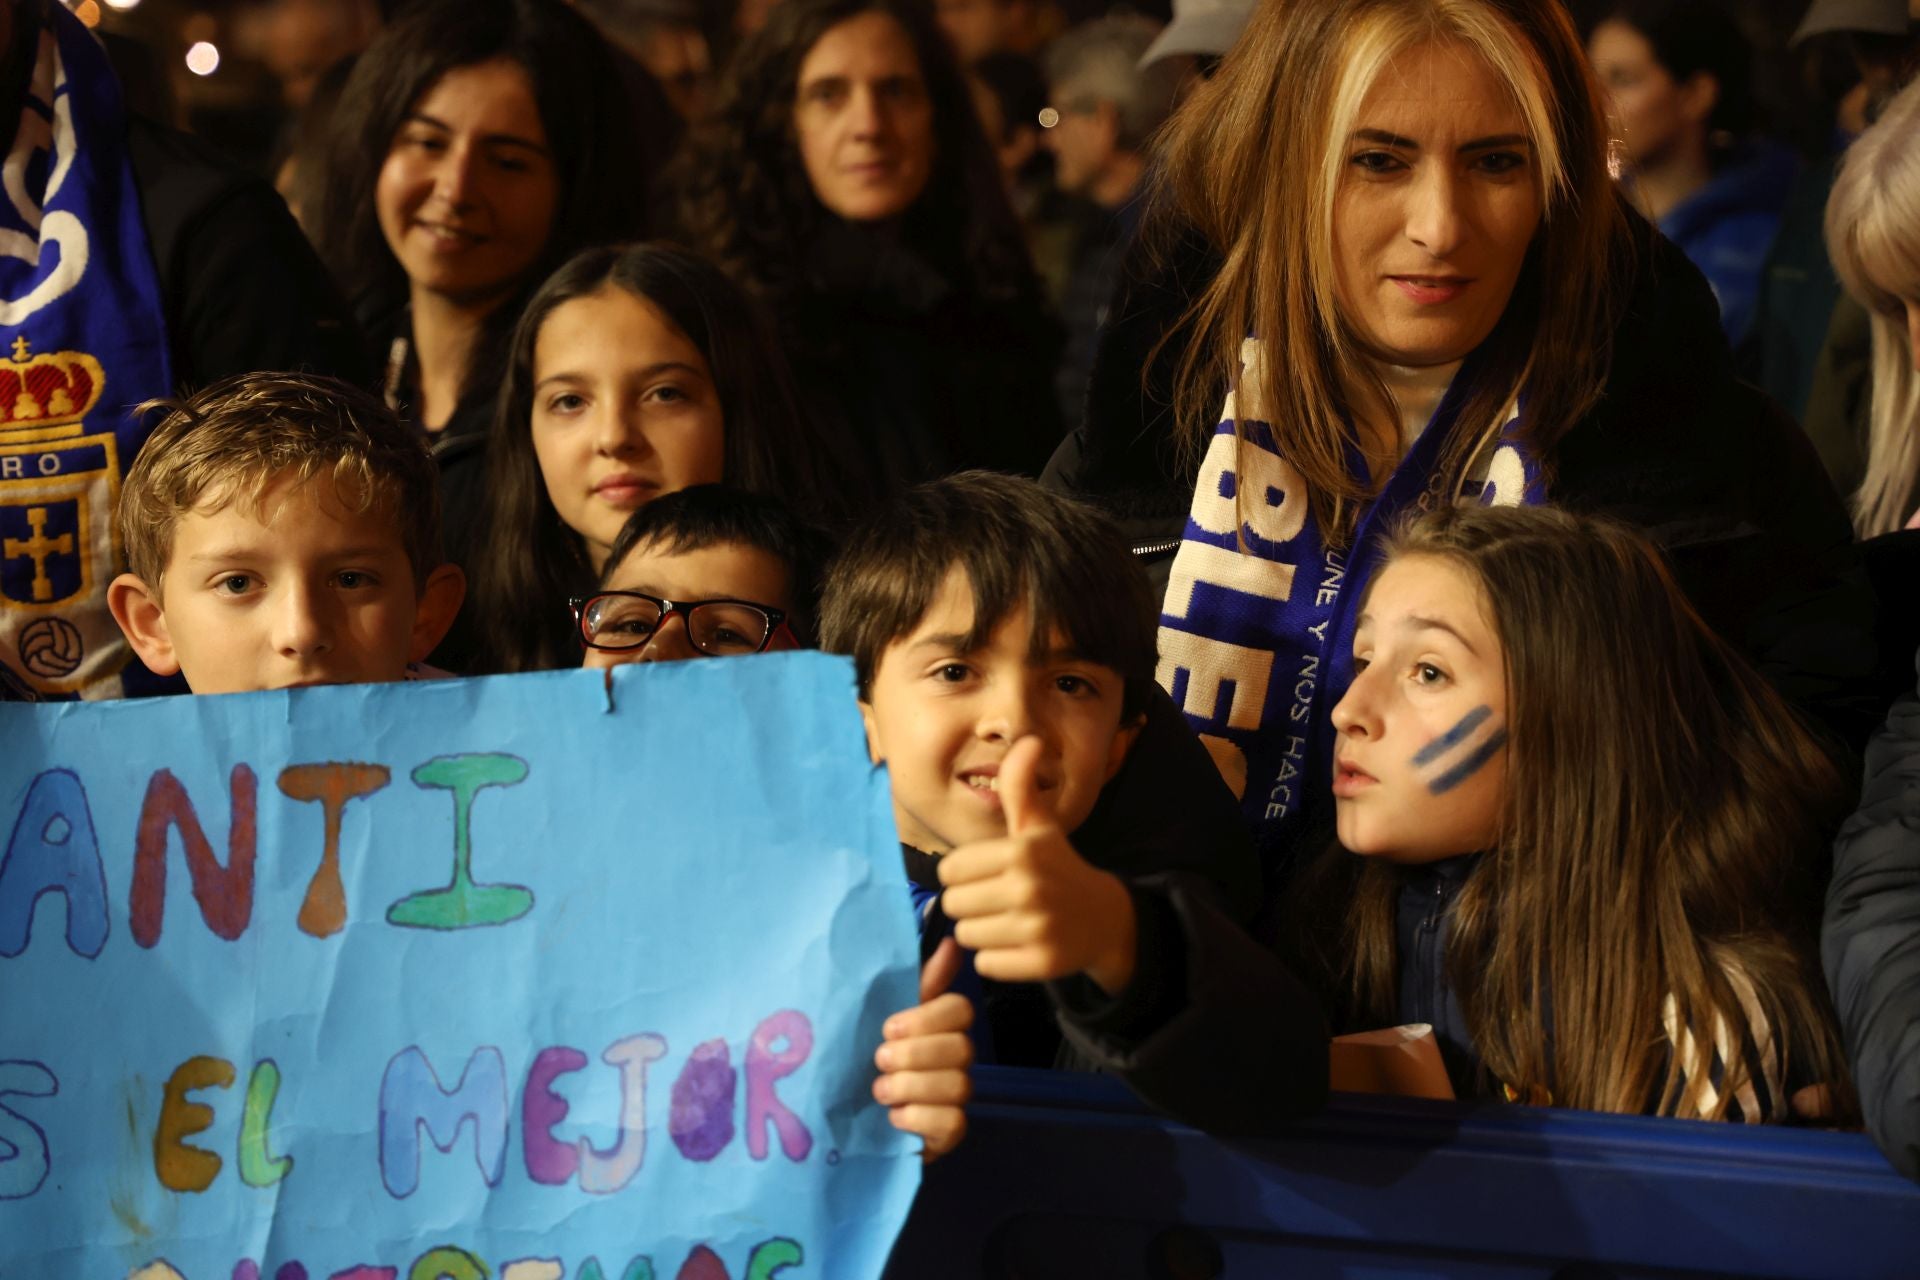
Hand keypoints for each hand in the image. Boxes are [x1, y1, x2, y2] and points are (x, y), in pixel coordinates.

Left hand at [873, 937, 972, 1160]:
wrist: (846, 1116)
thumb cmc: (864, 1057)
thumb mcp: (879, 1016)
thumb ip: (915, 982)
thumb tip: (951, 943)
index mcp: (940, 1027)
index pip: (960, 1009)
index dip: (926, 1018)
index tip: (887, 1028)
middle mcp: (955, 1059)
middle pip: (962, 1047)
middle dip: (914, 1054)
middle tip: (878, 1060)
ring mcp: (955, 1098)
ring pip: (958, 1085)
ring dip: (911, 1086)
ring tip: (879, 1091)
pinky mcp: (948, 1133)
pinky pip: (953, 1123)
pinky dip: (919, 1118)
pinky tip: (893, 1117)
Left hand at [938, 736, 1137, 992]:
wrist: (1104, 918)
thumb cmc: (1058, 866)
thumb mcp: (1039, 827)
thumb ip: (1021, 786)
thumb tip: (1028, 739)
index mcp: (1021, 852)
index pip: (950, 871)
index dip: (964, 874)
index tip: (988, 875)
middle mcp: (1028, 888)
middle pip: (953, 905)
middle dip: (970, 905)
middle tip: (998, 901)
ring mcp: (1037, 928)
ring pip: (967, 936)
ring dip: (982, 932)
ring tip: (1008, 923)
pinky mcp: (1042, 963)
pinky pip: (986, 965)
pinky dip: (996, 960)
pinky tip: (1018, 946)